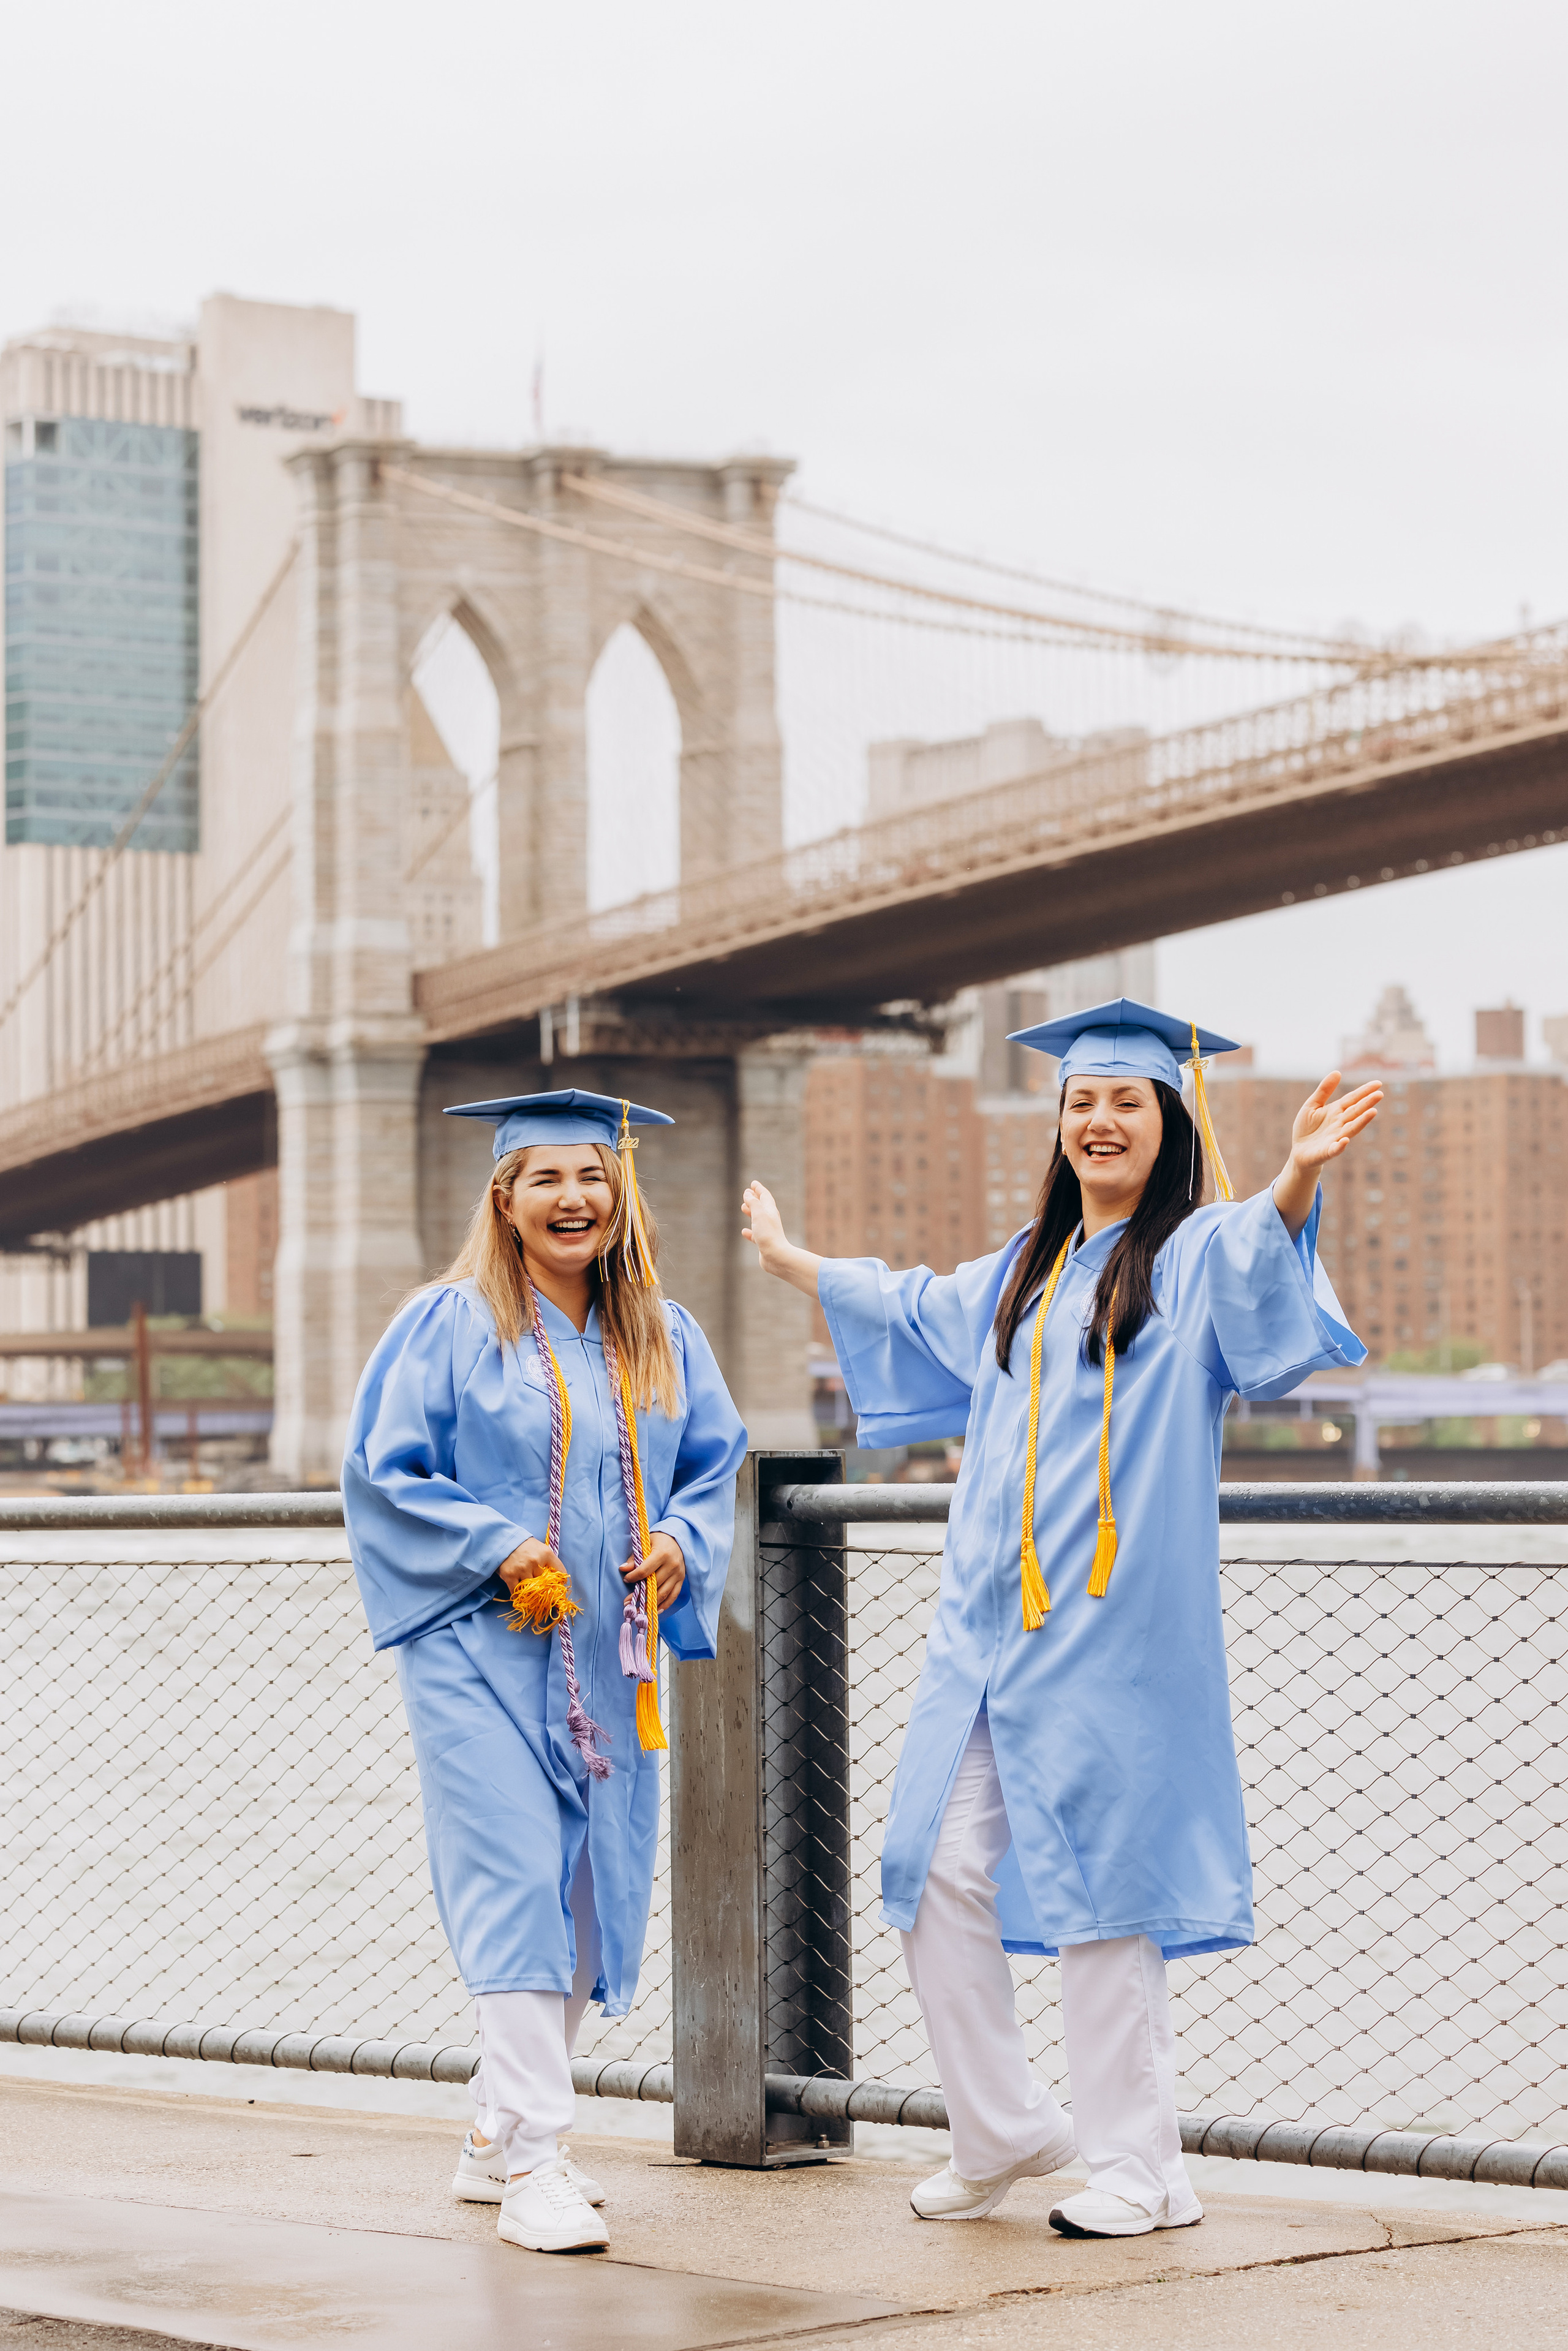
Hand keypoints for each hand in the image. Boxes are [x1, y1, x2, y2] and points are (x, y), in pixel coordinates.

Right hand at [497, 1536, 563, 1594]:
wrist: (504, 1540)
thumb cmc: (525, 1546)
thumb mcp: (541, 1549)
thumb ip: (549, 1563)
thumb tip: (559, 1580)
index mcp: (546, 1554)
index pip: (561, 1572)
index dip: (560, 1581)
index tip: (558, 1586)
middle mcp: (536, 1561)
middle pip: (545, 1583)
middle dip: (542, 1587)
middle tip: (540, 1590)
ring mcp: (522, 1569)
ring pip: (531, 1589)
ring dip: (530, 1592)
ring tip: (528, 1591)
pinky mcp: (510, 1575)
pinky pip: (517, 1592)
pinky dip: (518, 1596)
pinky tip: (519, 1595)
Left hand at [622, 1529, 685, 1610]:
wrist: (679, 1540)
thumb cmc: (659, 1541)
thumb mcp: (646, 1544)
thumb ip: (635, 1557)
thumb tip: (623, 1569)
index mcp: (662, 1554)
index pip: (645, 1570)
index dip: (633, 1577)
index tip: (626, 1579)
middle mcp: (672, 1565)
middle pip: (654, 1584)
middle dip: (639, 1594)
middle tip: (626, 1602)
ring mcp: (678, 1574)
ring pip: (663, 1593)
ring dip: (649, 1603)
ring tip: (637, 1610)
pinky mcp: (681, 1580)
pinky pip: (673, 1596)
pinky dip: (664, 1605)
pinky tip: (654, 1610)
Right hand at [742, 1181, 823, 1297]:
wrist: (777, 1257)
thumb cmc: (768, 1234)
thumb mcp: (758, 1214)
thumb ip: (753, 1202)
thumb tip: (747, 1193)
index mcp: (770, 1211)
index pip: (764, 1196)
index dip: (758, 1189)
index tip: (753, 1183)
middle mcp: (770, 1220)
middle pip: (762, 1206)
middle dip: (754, 1198)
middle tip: (747, 1193)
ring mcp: (767, 1231)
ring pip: (758, 1218)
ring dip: (751, 1211)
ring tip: (743, 1208)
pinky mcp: (763, 1242)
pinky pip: (755, 1234)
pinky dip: (749, 1231)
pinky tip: (743, 1231)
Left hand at [1290, 1072, 1382, 1171]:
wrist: (1299, 1151)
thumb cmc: (1307, 1128)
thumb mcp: (1312, 1105)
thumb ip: (1324, 1090)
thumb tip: (1337, 1072)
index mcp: (1336, 1111)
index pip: (1353, 1099)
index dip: (1364, 1091)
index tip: (1378, 1084)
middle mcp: (1339, 1124)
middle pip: (1355, 1112)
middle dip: (1367, 1103)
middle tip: (1379, 1095)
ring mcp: (1335, 1138)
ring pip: (1350, 1129)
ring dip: (1361, 1122)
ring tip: (1373, 1112)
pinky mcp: (1327, 1152)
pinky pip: (1335, 1149)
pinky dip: (1340, 1146)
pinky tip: (1345, 1141)